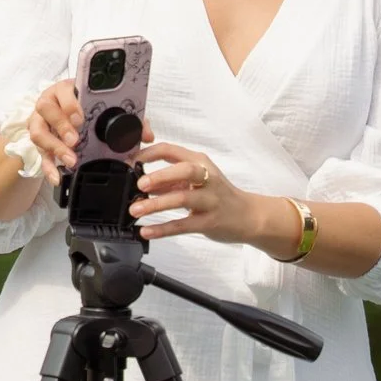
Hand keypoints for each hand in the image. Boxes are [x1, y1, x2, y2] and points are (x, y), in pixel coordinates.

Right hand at [26, 82, 159, 187]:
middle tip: (76, 141)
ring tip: (71, 160)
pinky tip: (58, 177)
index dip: (70, 104)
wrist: (67, 111)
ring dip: (55, 147)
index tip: (80, 118)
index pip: (63, 91)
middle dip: (61, 126)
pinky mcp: (40, 141)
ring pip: (38, 132)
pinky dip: (49, 167)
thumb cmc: (86, 106)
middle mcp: (49, 102)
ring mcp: (40, 121)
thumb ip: (129, 117)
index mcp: (66, 89)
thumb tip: (146, 135)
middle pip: (46, 109)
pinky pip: (39, 154)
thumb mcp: (107, 107)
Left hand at [129, 141, 278, 245]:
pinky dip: (163, 229)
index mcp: (200, 162)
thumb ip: (171, 181)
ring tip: (135, 210)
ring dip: (156, 204)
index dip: (149, 154)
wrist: (249, 216)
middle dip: (159, 176)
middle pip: (184, 170)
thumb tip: (141, 183)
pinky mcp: (210, 221)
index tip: (131, 161)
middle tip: (139, 184)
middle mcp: (207, 178)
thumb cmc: (219, 195)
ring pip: (182, 198)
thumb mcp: (197, 181)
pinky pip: (183, 225)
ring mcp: (211, 200)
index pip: (171, 150)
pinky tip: (147, 230)